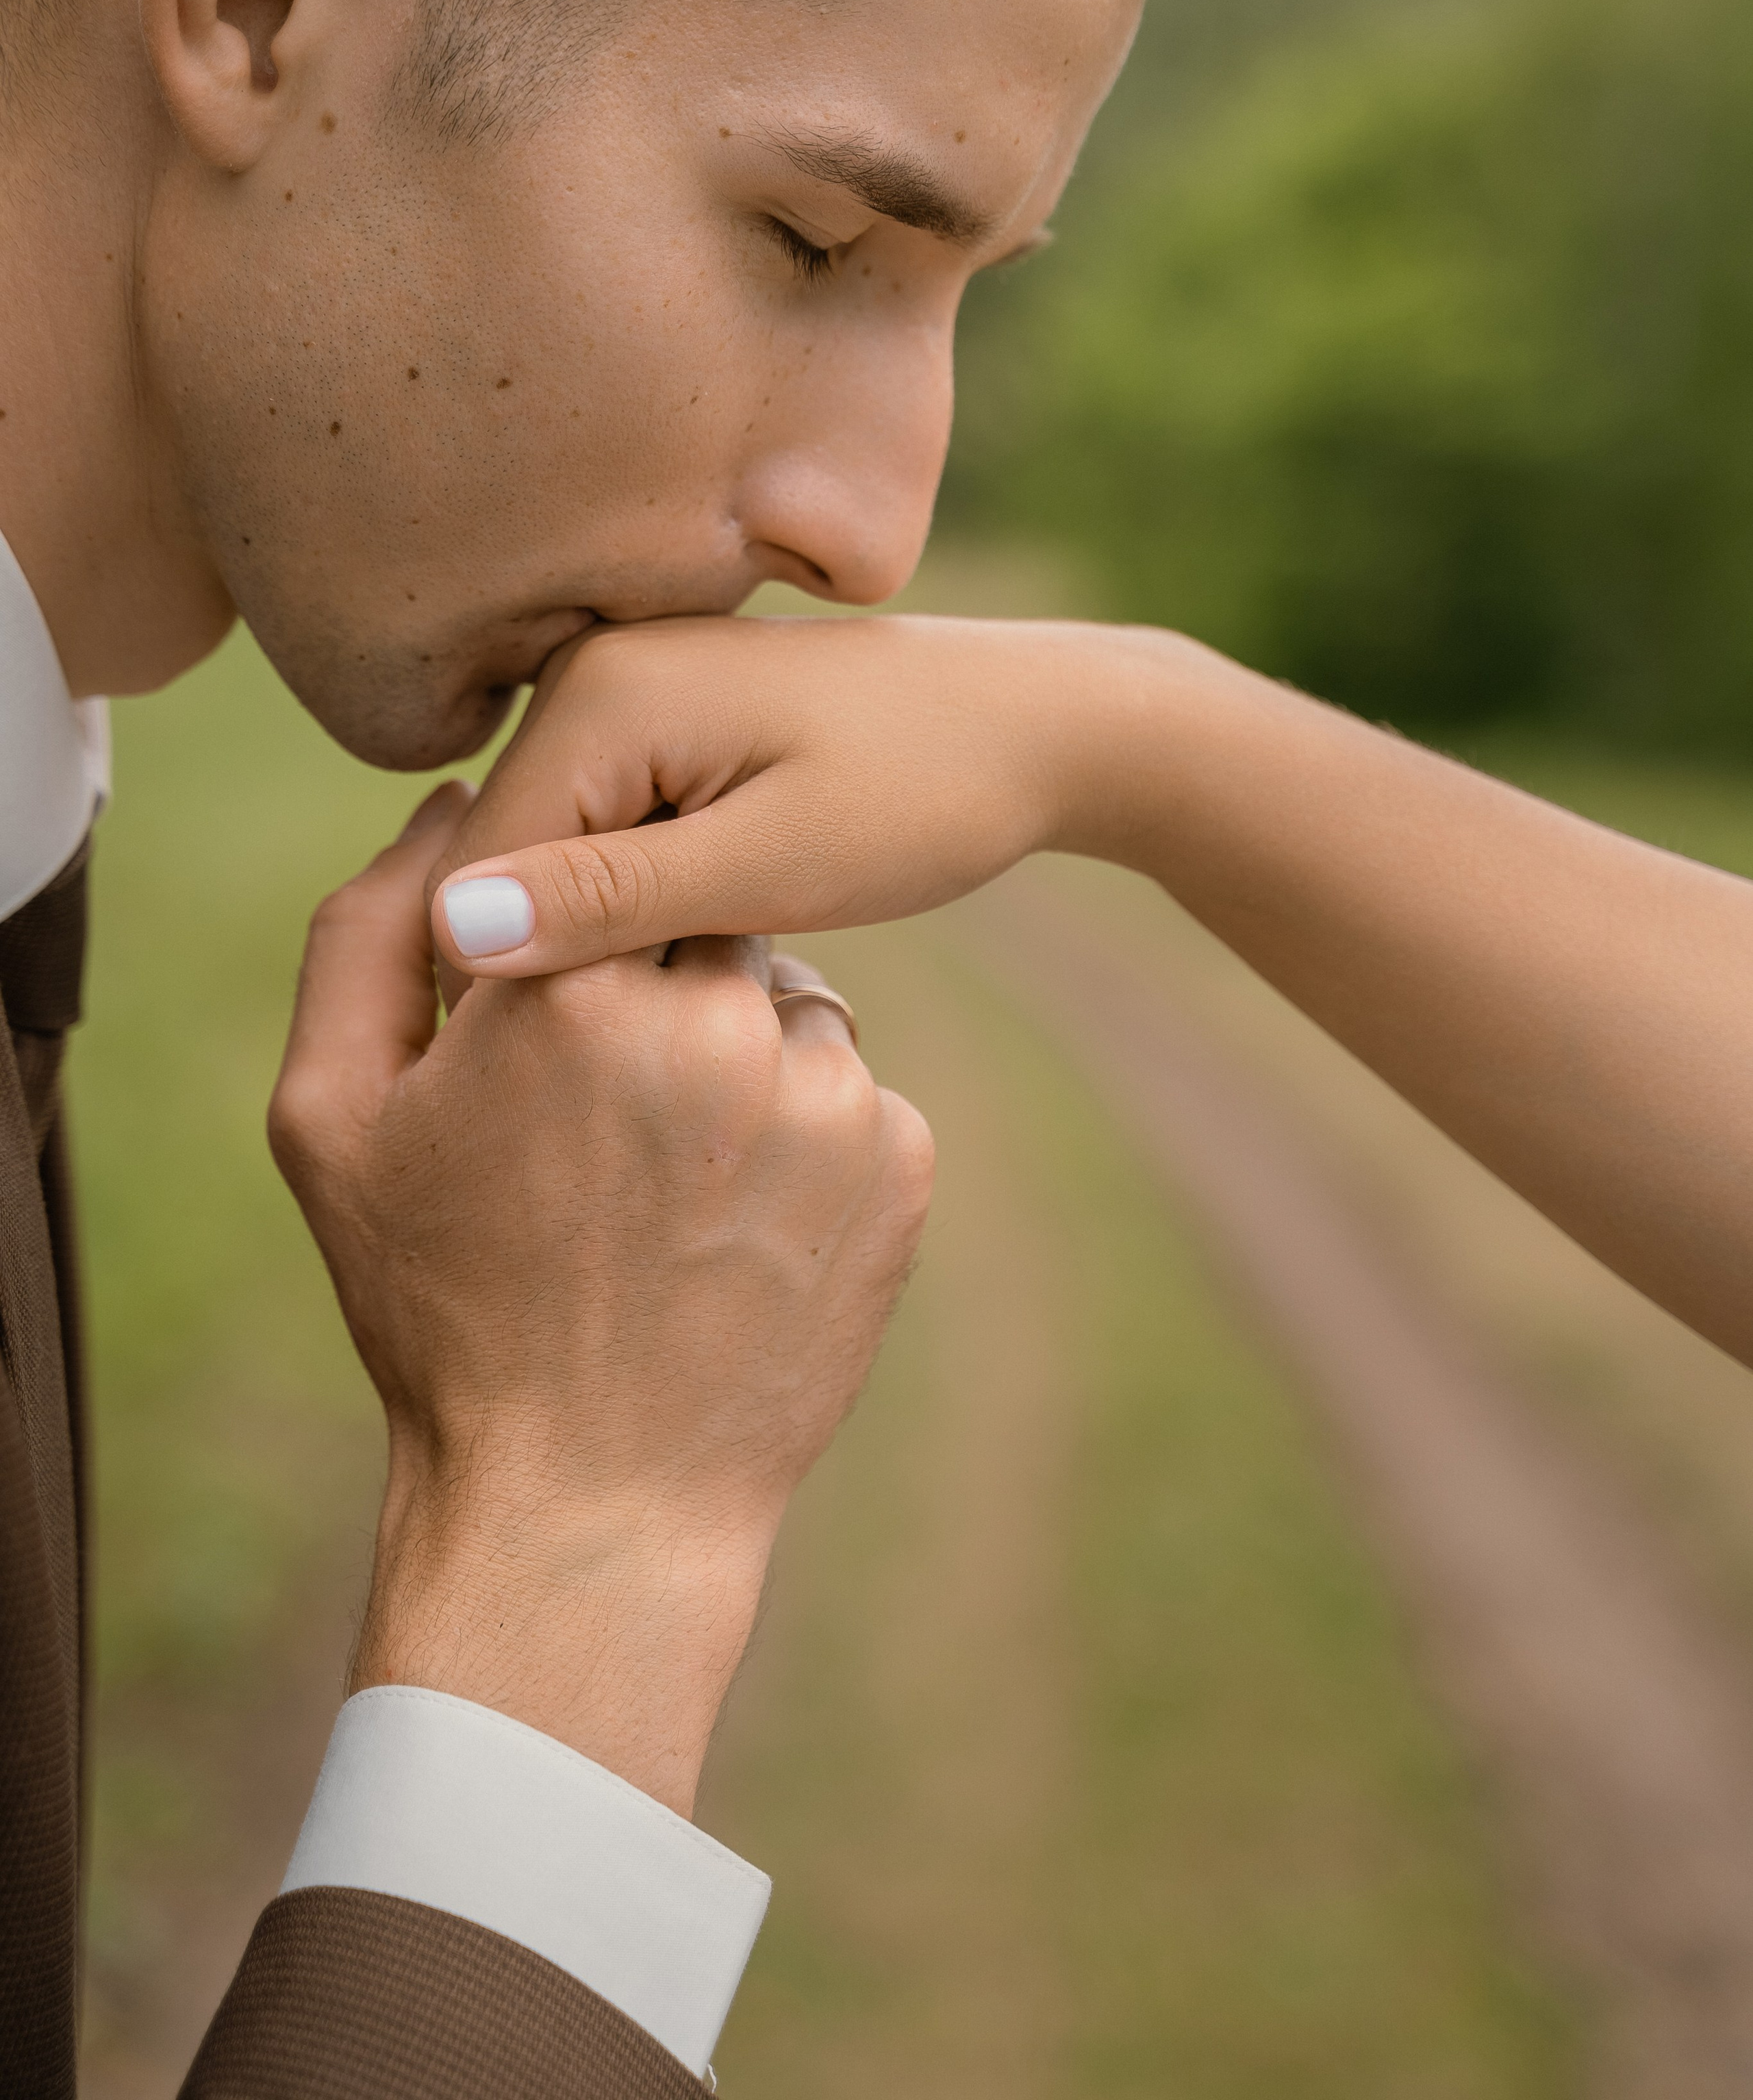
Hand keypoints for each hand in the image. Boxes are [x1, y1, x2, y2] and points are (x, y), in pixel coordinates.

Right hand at [271, 783, 932, 1814]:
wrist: (593, 1505)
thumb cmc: (443, 1309)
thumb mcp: (334, 1118)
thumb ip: (371, 931)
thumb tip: (454, 803)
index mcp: (568, 989)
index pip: (607, 856)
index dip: (582, 921)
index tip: (564, 992)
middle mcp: (712, 1023)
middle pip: (710, 917)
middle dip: (667, 979)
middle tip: (616, 1101)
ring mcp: (822, 1097)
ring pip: (790, 1002)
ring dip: (744, 1053)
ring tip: (676, 1176)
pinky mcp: (902, 1165)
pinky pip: (855, 1091)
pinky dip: (807, 1134)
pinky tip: (741, 1222)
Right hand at [427, 612, 1138, 979]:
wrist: (1033, 726)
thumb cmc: (924, 796)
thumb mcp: (774, 864)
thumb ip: (613, 898)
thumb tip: (455, 928)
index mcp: (597, 691)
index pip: (480, 872)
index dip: (511, 989)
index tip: (588, 1079)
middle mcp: (588, 670)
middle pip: (511, 864)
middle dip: (562, 962)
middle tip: (661, 1048)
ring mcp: (623, 690)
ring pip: (558, 861)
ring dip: (607, 941)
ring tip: (698, 994)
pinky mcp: (660, 724)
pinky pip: (608, 837)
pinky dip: (646, 904)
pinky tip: (716, 943)